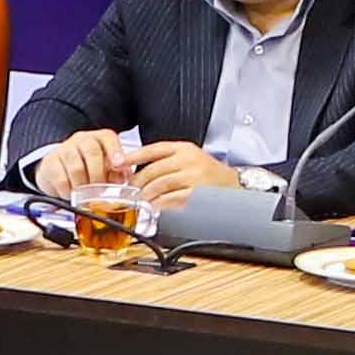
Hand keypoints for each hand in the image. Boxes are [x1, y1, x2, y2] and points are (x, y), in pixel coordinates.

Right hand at [30, 126, 130, 193]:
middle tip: (100, 191)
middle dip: (98, 175)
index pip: (108, 138)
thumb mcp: (105, 168)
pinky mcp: (50, 162)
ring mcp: (64, 149)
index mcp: (98, 138)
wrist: (57, 169)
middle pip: (91, 151)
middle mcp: (81, 140)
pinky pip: (61, 179)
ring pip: (76, 167)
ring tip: (86, 195)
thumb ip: (117, 172)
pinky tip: (71, 195)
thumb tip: (125, 178)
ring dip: (84, 186)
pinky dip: (69, 191)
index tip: (119, 165)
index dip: (115, 151)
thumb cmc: (86, 168)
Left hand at [125, 141, 243, 202]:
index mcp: (184, 148)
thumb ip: (167, 161)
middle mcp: (188, 159)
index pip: (153, 149)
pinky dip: (159, 204)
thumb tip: (138, 170)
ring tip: (141, 200)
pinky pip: (170, 199)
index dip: (132, 156)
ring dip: (146, 195)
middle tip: (130, 190)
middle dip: (137, 183)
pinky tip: (155, 207)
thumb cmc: (211, 175)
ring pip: (159, 185)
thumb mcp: (190, 159)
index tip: (118, 163)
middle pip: (152, 170)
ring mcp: (193, 176)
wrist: (236, 187)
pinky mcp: (196, 194)